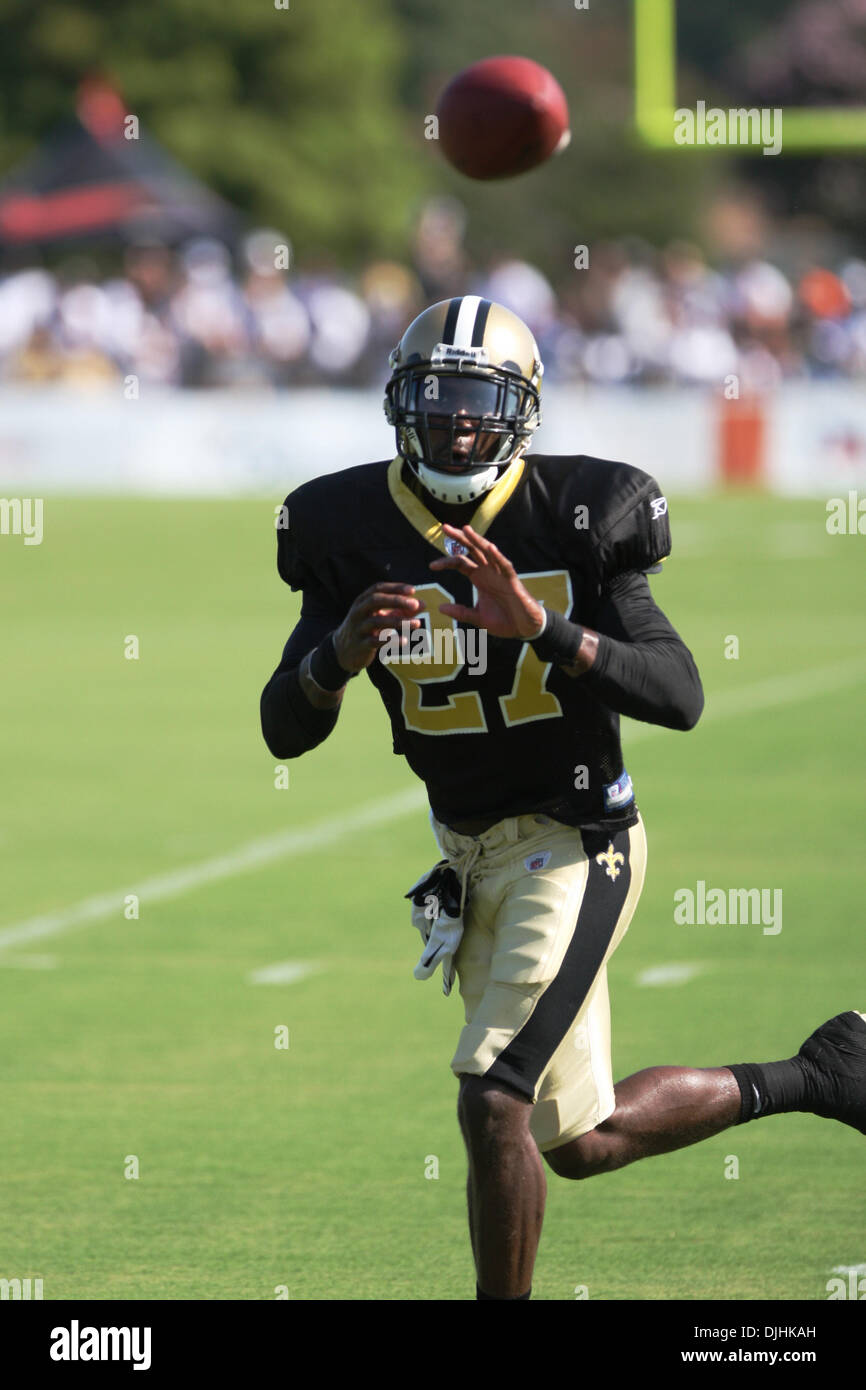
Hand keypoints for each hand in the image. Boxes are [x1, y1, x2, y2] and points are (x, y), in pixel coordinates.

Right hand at [333, 582, 424, 671]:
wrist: (343, 651)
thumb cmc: (367, 629)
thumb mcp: (381, 616)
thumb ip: (401, 610)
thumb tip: (423, 604)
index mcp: (363, 601)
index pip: (378, 588)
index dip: (395, 588)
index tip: (413, 590)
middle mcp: (358, 612)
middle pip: (375, 600)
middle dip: (396, 600)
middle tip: (415, 604)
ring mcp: (358, 628)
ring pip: (377, 621)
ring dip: (398, 621)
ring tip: (417, 623)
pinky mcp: (360, 644)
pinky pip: (375, 641)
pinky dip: (390, 640)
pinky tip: (404, 641)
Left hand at [429, 525, 544, 639]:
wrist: (524, 628)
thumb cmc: (504, 620)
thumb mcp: (477, 618)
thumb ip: (461, 612)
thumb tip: (441, 608)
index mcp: (479, 578)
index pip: (460, 562)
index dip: (446, 562)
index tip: (432, 566)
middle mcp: (488, 571)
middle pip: (472, 550)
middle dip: (459, 538)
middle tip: (444, 528)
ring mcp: (500, 574)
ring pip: (488, 552)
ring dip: (477, 540)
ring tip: (466, 529)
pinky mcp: (512, 580)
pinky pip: (505, 565)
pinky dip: (498, 557)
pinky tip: (490, 548)